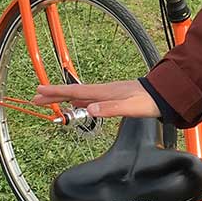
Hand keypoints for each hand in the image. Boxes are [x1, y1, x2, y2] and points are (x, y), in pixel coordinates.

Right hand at [31, 79, 160, 118]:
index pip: (76, 92)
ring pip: (81, 96)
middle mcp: (104, 90)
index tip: (39, 91)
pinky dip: (79, 102)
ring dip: (64, 98)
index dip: (57, 92)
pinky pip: (90, 99)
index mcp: (105, 92)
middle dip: (54, 95)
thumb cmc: (149, 101)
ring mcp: (108, 93)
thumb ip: (111, 108)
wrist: (165, 94)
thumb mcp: (131, 107)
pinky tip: (79, 105)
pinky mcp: (114, 97)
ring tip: (50, 101)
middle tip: (35, 98)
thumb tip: (90, 110)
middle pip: (74, 93)